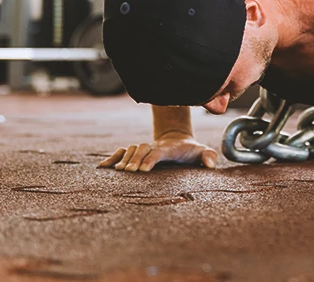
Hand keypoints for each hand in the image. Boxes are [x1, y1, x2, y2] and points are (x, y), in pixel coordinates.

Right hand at [97, 132, 218, 171]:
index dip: (152, 159)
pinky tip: (102, 167)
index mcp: (170, 148)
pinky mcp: (136, 152)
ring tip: (118, 171)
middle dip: (135, 159)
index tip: (144, 169)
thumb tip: (211, 163)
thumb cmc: (191, 151)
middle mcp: (155, 146)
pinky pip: (122, 152)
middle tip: (129, 172)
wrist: (178, 140)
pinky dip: (112, 158)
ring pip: (131, 150)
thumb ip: (208, 156)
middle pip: (142, 150)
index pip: (160, 152)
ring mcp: (144, 148)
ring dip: (124, 159)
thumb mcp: (203, 152)